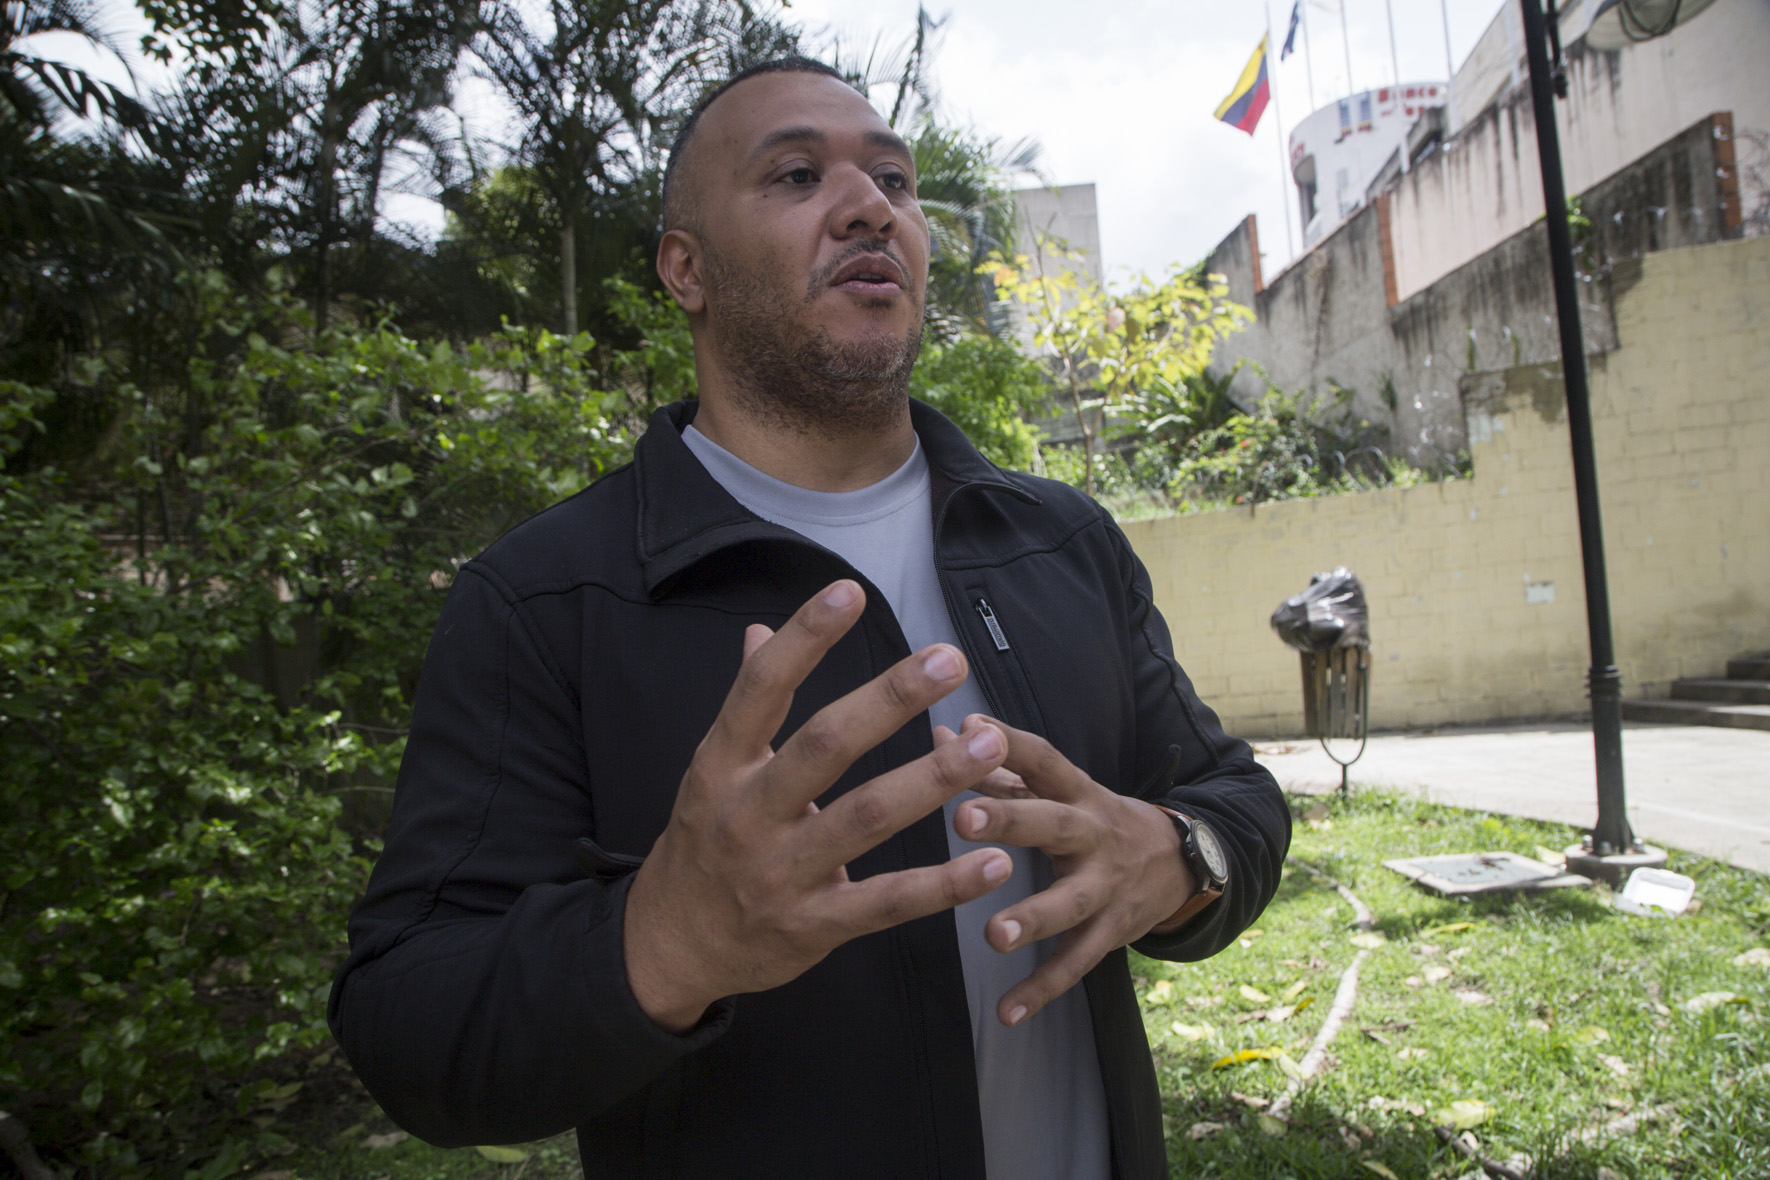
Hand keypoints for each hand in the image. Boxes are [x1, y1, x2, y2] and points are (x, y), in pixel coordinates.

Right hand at [623, 580, 1014, 1031]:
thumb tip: (758, 630)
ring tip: (992, 745)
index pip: (760, 689)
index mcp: (721, 765)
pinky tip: (994, 862)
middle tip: (950, 660)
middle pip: (824, 746)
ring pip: (866, 820)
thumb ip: (747, 705)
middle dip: (890, 700)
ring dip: (933, 781)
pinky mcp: (813, 926)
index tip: (849, 592)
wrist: (668, 947)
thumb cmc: (703, 844)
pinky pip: (887, 902)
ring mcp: (781, 872)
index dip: (802, 638)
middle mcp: (748, 813)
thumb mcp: (711, 771)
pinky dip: (943, 884)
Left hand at [943, 719, 1196, 1026]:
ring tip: (994, 935)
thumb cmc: (1093, 818)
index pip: (1044, 759)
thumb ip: (999, 769)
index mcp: (1078, 792)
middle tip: (963, 821)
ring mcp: (1106, 886)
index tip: (967, 732)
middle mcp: (1094, 834)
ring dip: (1033, 918)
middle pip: (1054, 824)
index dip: (1008, 744)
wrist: (1181, 860)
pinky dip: (1042, 990)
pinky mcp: (1112, 931)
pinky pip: (1076, 963)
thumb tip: (941, 734)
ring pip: (1071, 903)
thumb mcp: (1060, 791)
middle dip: (1010, 822)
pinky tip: (1007, 1013)